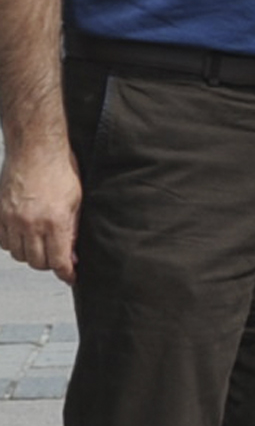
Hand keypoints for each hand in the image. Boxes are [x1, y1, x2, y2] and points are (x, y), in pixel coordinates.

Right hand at [0, 133, 79, 283]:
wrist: (35, 149)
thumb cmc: (59, 170)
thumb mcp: (76, 201)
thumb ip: (72, 229)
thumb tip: (72, 253)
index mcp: (55, 221)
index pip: (59, 261)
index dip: (66, 273)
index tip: (71, 276)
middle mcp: (31, 224)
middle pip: (37, 262)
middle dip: (50, 264)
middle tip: (57, 258)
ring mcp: (12, 220)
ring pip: (19, 255)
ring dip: (31, 255)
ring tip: (41, 246)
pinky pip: (3, 242)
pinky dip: (13, 244)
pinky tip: (23, 237)